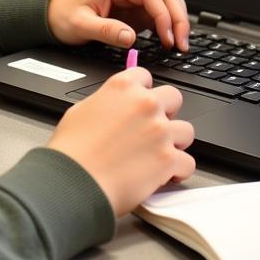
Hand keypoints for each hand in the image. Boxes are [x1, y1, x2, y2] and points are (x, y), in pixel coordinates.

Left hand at [46, 0, 189, 50]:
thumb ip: (105, 30)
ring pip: (169, 3)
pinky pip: (161, 15)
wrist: (55, 14)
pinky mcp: (138, 10)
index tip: (168, 38)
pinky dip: (170, 27)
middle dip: (178, 20)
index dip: (164, 17)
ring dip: (177, 22)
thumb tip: (130, 38)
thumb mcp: (80, 24)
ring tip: (179, 46)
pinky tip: (171, 43)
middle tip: (181, 45)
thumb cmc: (65, 14)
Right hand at [47, 68, 194, 214]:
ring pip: (186, 131)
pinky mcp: (168, 159)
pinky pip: (188, 162)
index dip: (143, 92)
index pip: (145, 76)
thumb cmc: (71, 151)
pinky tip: (165, 176)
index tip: (141, 103)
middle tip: (152, 130)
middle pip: (174, 98)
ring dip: (175, 143)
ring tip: (160, 155)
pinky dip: (178, 171)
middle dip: (166, 113)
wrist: (74, 182)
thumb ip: (106, 102)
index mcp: (123, 87)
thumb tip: (115, 107)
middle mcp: (146, 104)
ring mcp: (160, 131)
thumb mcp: (81, 111)